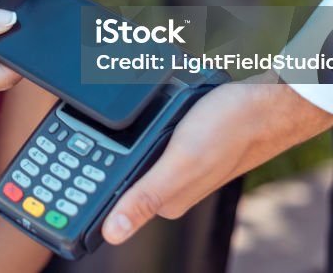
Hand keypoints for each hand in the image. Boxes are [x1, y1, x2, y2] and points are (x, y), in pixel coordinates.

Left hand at [101, 73, 332, 243]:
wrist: (270, 99)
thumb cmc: (232, 127)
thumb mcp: (181, 161)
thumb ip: (146, 196)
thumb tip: (112, 233)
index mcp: (165, 200)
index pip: (113, 196)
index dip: (85, 177)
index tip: (62, 159)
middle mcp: (171, 185)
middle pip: (121, 169)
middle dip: (104, 146)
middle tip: (91, 120)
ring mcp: (178, 163)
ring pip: (136, 149)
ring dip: (125, 130)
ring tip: (124, 108)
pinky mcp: (186, 142)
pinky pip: (153, 134)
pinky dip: (145, 120)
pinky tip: (147, 107)